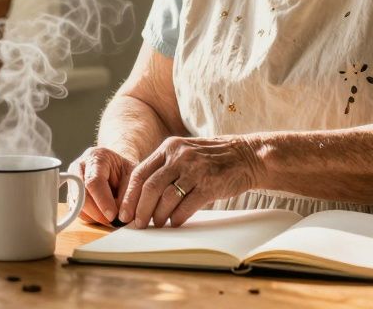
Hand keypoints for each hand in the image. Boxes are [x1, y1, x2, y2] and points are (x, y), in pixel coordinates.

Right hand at [69, 146, 136, 225]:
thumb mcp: (132, 174)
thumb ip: (128, 192)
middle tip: (111, 221)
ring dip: (93, 216)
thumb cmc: (124, 168)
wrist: (114, 164)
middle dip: (96, 212)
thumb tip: (122, 215)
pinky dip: (89, 217)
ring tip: (109, 217)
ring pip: (76, 205)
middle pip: (81, 195)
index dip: (103, 201)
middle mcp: (79, 167)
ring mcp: (72, 181)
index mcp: (96, 157)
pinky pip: (76, 211)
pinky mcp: (71, 194)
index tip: (112, 215)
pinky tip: (102, 214)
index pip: (94, 181)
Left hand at [118, 135, 263, 228]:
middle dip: (140, 210)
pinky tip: (175, 223)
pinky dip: (177, 218)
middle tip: (137, 224)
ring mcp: (195, 170)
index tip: (124, 213)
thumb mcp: (185, 152)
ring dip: (158, 216)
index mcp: (169, 147)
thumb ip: (165, 167)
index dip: (129, 196)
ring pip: (166, 198)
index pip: (140, 173)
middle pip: (150, 187)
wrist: (248, 156)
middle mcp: (179, 156)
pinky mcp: (209, 184)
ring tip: (158, 225)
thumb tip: (142, 195)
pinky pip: (186, 206)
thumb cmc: (214, 158)